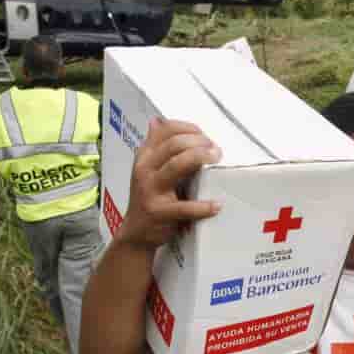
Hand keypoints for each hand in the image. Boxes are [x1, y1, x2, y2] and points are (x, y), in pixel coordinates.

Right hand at [118, 118, 222, 250]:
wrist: (136, 233)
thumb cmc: (149, 197)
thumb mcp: (147, 169)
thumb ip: (156, 147)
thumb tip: (158, 120)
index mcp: (144, 156)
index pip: (166, 130)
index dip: (190, 129)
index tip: (206, 136)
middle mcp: (144, 169)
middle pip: (174, 144)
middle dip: (200, 143)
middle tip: (217, 150)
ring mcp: (150, 190)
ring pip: (177, 165)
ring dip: (201, 159)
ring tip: (216, 161)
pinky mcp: (159, 212)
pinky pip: (184, 207)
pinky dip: (203, 206)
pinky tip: (216, 205)